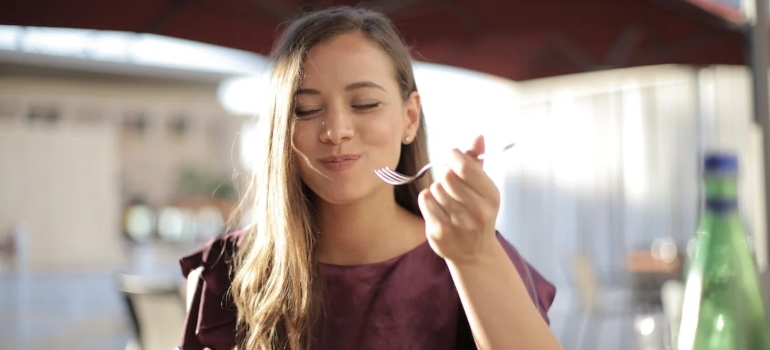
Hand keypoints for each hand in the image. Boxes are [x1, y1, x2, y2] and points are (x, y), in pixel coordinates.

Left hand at [418, 135, 500, 262]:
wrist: (474, 253)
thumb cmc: (478, 213)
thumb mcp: (484, 188)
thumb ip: (478, 161)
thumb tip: (478, 136)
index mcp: (491, 196)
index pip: (464, 166)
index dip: (453, 156)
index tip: (452, 158)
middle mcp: (477, 211)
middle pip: (447, 176)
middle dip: (444, 173)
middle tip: (448, 180)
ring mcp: (458, 223)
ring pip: (435, 187)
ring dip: (437, 189)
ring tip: (446, 199)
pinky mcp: (439, 232)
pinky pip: (425, 200)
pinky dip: (428, 199)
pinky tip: (437, 207)